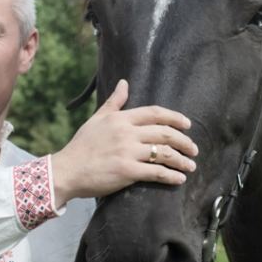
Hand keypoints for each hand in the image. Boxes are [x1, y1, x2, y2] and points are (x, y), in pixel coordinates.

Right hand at [51, 79, 197, 206]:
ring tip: (191, 166)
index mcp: (121, 119)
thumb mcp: (97, 119)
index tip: (188, 125)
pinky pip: (156, 172)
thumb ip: (114, 102)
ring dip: (182, 160)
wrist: (67, 171)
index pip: (155, 113)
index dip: (175, 118)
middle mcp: (126, 133)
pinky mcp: (127, 171)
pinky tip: (179, 179)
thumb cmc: (82, 146)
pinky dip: (171, 176)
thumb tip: (124, 82)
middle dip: (184, 141)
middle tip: (194, 149)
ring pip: (165, 154)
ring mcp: (127, 152)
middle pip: (165, 134)